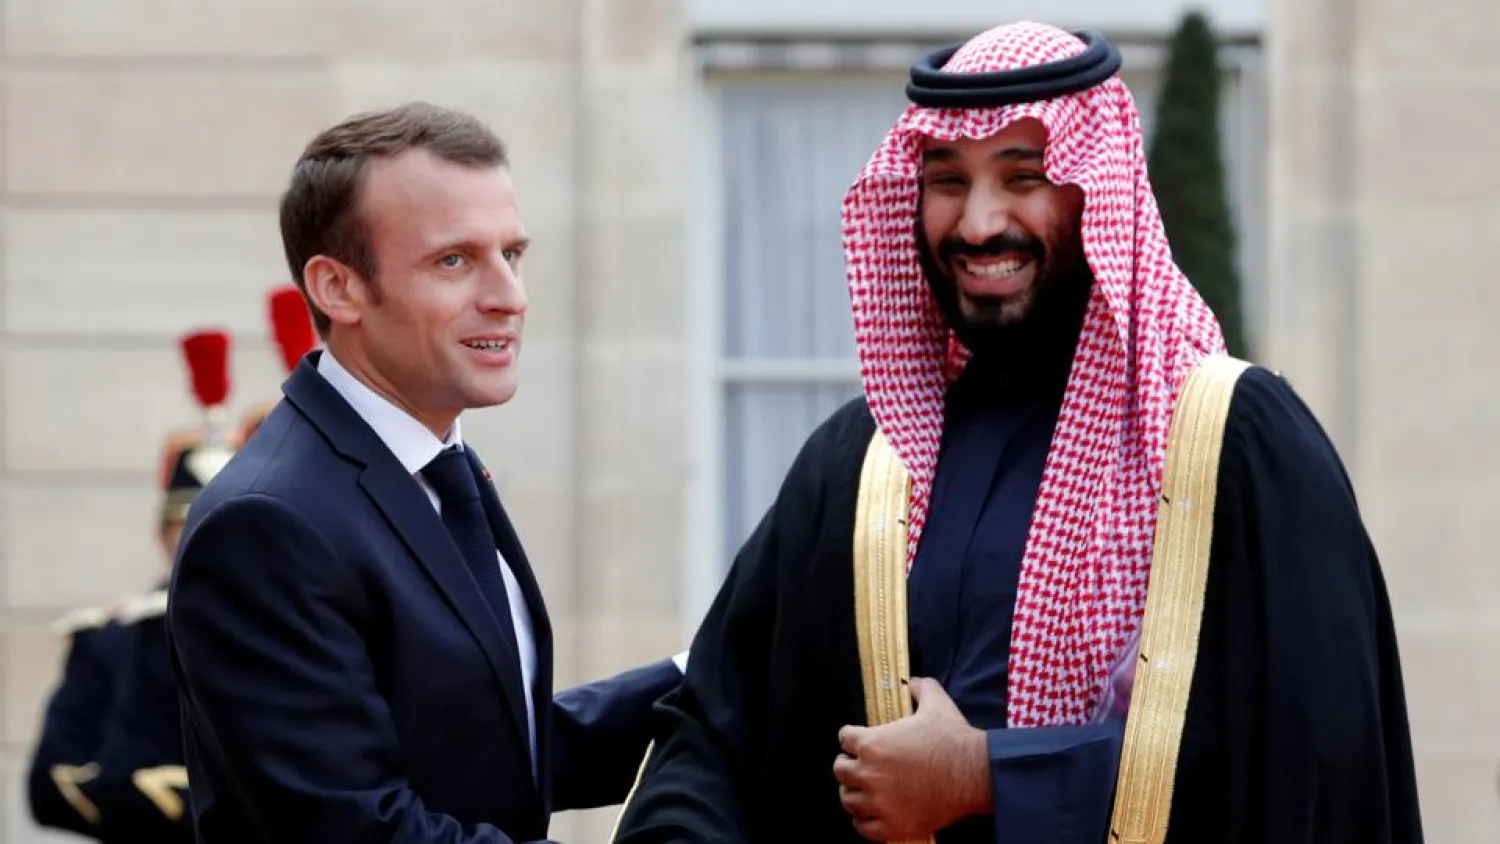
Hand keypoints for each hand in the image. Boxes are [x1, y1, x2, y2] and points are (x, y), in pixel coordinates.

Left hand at [832, 678, 988, 840]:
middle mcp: (868, 773)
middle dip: (849, 766)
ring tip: (865, 791)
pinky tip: (873, 814)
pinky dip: (865, 821)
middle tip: (862, 766)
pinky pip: (864, 828)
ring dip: (855, 794)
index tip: (859, 742)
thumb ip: (919, 688)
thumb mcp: (936, 702)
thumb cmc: (953, 738)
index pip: (844, 739)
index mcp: (871, 743)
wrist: (975, 773)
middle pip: (840, 770)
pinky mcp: (892, 825)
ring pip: (848, 800)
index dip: (852, 738)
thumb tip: (912, 682)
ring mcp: (878, 802)